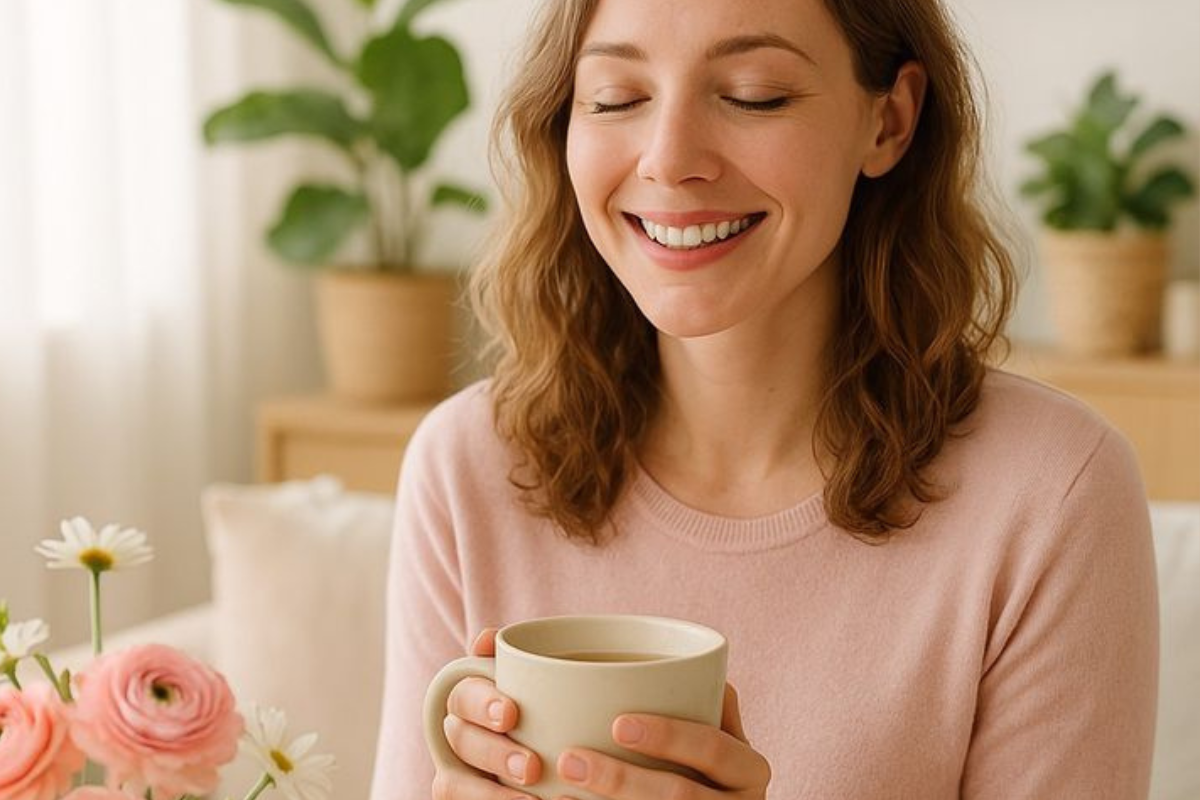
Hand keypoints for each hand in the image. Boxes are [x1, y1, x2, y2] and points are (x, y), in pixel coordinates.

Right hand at [433, 628, 544, 799]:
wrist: (570, 754)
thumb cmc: (552, 704)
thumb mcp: (545, 678)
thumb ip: (520, 655)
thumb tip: (485, 641)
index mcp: (473, 697)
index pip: (463, 693)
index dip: (482, 702)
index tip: (511, 714)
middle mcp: (459, 733)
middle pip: (460, 740)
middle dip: (493, 753)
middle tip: (531, 767)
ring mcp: (458, 771)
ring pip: (452, 783)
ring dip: (490, 794)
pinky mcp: (464, 798)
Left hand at [553, 684, 770, 798]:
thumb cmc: (715, 772)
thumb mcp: (728, 741)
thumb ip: (711, 704)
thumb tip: (682, 660)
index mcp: (750, 770)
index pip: (712, 749)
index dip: (669, 737)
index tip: (618, 725)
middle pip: (680, 796)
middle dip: (621, 780)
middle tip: (569, 760)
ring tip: (559, 789)